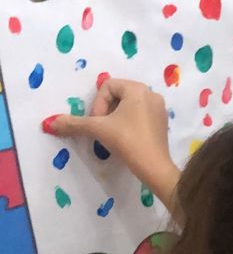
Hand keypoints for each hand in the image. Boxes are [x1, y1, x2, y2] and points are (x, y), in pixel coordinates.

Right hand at [42, 79, 179, 206]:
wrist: (154, 167)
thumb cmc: (127, 141)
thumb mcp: (98, 129)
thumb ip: (73, 124)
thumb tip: (50, 123)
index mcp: (137, 88)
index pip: (107, 86)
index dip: (98, 104)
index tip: (99, 123)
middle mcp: (151, 93)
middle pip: (118, 94)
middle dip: (106, 111)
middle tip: (104, 129)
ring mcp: (159, 109)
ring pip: (128, 106)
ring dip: (115, 118)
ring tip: (114, 135)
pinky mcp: (162, 123)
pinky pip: (139, 115)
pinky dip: (128, 124)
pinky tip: (126, 139)